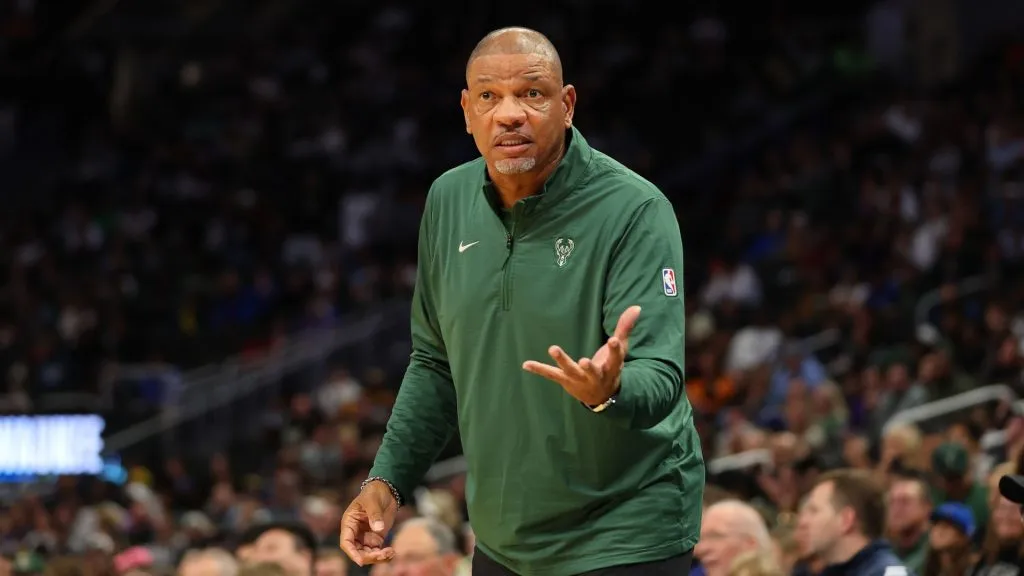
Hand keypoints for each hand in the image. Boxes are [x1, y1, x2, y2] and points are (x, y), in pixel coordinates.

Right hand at [340, 480, 398, 565]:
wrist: (386, 491)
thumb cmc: (374, 493)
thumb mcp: (372, 500)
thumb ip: (375, 514)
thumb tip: (378, 529)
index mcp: (349, 523)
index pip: (346, 542)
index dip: (352, 553)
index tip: (361, 561)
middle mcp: (356, 533)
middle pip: (357, 551)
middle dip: (369, 557)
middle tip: (382, 555)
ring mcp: (366, 537)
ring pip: (368, 554)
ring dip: (378, 558)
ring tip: (390, 553)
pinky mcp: (376, 539)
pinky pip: (378, 552)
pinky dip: (384, 555)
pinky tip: (392, 552)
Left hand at [523, 305, 640, 405]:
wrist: (602, 396)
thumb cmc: (611, 368)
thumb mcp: (620, 350)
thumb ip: (625, 328)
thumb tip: (637, 307)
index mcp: (611, 367)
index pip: (615, 358)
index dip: (614, 350)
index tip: (613, 341)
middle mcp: (595, 375)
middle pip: (591, 371)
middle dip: (588, 367)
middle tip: (584, 361)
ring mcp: (579, 379)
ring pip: (570, 371)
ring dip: (562, 361)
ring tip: (553, 348)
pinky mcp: (565, 380)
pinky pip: (551, 375)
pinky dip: (539, 369)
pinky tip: (525, 364)